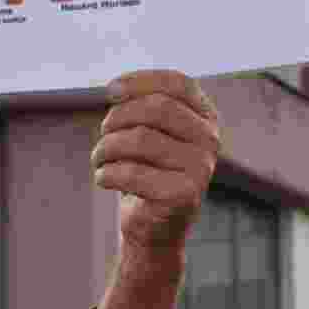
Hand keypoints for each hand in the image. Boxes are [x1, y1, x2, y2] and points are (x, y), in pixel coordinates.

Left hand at [92, 70, 219, 251]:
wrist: (153, 227)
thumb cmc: (145, 170)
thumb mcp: (145, 131)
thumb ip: (137, 106)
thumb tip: (115, 90)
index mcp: (204, 118)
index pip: (177, 84)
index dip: (141, 81)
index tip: (110, 91)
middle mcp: (209, 140)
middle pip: (157, 108)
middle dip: (118, 117)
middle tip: (103, 134)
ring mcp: (201, 169)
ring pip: (140, 139)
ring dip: (106, 147)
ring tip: (99, 158)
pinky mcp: (184, 196)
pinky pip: (132, 173)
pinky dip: (107, 173)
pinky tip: (103, 178)